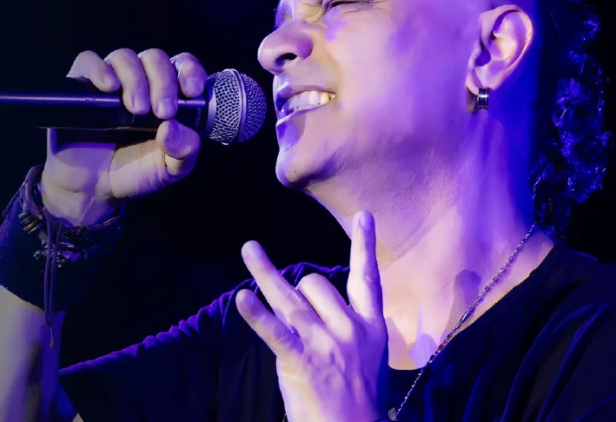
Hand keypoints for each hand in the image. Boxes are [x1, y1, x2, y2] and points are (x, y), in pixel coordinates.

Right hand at [40, 49, 207, 224]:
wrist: (90, 189)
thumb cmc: (133, 172)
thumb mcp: (168, 169)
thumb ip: (183, 152)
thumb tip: (174, 127)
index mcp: (166, 95)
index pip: (182, 66)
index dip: (190, 71)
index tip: (192, 91)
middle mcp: (140, 81)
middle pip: (155, 58)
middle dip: (164, 81)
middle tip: (163, 111)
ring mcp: (110, 81)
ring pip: (125, 57)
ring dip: (135, 79)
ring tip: (136, 109)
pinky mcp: (79, 85)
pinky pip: (88, 61)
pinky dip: (100, 69)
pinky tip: (109, 88)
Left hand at [237, 211, 387, 421]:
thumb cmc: (357, 402)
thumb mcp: (368, 359)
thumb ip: (347, 327)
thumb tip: (313, 300)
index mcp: (373, 327)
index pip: (368, 279)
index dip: (364, 245)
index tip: (363, 214)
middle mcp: (352, 329)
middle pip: (317, 285)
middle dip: (300, 291)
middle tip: (294, 314)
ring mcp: (327, 344)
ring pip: (292, 297)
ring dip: (266, 274)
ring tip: (249, 250)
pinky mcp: (303, 360)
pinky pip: (276, 331)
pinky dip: (256, 315)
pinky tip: (242, 299)